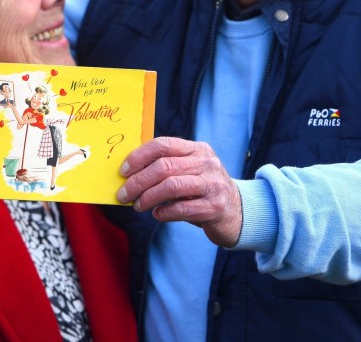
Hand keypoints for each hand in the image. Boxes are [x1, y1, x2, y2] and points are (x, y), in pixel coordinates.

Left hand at [116, 137, 242, 246]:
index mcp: (198, 149)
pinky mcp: (215, 207)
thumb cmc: (203, 190)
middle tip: (124, 194)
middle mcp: (207, 163)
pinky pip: (182, 208)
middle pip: (164, 167)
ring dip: (148, 197)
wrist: (238, 212)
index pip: (163, 144)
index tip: (123, 171)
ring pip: (172, 186)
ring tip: (138, 206)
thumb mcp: (190, 171)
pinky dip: (164, 212)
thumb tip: (130, 173)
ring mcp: (213, 184)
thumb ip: (168, 166)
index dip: (139, 157)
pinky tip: (157, 214)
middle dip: (138, 181)